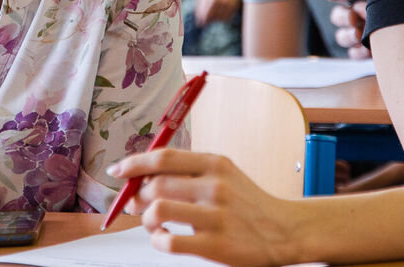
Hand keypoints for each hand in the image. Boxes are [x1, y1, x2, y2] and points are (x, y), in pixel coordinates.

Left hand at [109, 148, 299, 266]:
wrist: (285, 230)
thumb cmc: (248, 203)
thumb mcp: (225, 174)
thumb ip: (188, 172)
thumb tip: (141, 178)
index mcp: (215, 163)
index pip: (163, 157)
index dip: (134, 163)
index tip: (118, 170)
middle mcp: (215, 186)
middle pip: (155, 184)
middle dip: (136, 196)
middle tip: (134, 204)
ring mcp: (216, 216)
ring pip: (157, 210)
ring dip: (145, 218)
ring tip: (151, 223)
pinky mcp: (216, 245)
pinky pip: (169, 242)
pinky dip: (157, 240)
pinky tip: (163, 238)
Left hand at [193, 0, 241, 26]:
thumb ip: (199, 4)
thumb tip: (199, 18)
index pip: (204, 15)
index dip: (201, 21)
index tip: (200, 23)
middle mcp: (219, 1)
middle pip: (211, 19)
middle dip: (208, 20)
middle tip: (207, 17)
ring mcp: (228, 3)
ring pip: (220, 19)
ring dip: (216, 18)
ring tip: (215, 11)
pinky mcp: (234, 6)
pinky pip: (227, 17)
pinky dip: (223, 17)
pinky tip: (222, 10)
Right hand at [323, 0, 370, 58]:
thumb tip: (363, 0)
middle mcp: (354, 15)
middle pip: (337, 16)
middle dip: (343, 17)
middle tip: (353, 18)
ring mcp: (357, 35)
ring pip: (342, 36)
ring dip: (349, 35)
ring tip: (360, 35)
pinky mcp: (365, 52)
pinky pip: (354, 54)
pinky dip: (359, 52)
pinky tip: (369, 49)